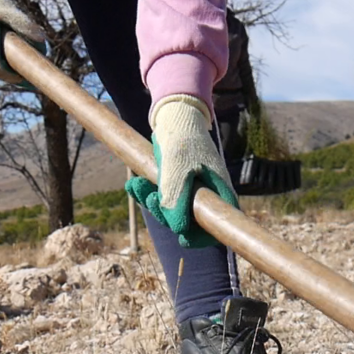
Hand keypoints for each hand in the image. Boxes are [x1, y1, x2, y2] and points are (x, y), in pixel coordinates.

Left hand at [125, 95, 238, 248]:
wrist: (175, 116)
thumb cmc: (182, 139)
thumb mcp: (177, 168)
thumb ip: (176, 197)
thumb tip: (177, 229)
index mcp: (219, 192)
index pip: (216, 226)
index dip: (201, 237)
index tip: (183, 237)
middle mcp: (208, 195)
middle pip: (189, 222)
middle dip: (165, 214)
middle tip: (148, 197)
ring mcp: (192, 191)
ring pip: (171, 211)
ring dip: (151, 202)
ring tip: (135, 184)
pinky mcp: (177, 185)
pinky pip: (162, 198)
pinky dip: (146, 193)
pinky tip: (133, 185)